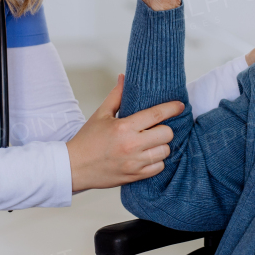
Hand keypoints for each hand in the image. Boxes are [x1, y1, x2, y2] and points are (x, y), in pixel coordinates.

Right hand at [66, 74, 183, 190]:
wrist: (74, 167)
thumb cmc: (87, 140)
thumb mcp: (100, 114)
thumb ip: (116, 96)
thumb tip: (124, 78)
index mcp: (124, 127)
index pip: (156, 114)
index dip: (172, 108)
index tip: (179, 105)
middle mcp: (131, 145)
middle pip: (167, 134)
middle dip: (164, 129)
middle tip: (156, 128)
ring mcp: (134, 162)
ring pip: (165, 151)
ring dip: (161, 145)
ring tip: (151, 142)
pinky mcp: (135, 176)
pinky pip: (159, 168)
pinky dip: (157, 161)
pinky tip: (147, 156)